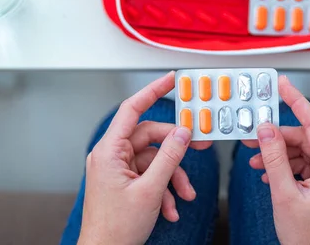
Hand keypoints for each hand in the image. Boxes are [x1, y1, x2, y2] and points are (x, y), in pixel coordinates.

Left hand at [78, 71, 211, 244]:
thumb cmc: (114, 229)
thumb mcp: (150, 191)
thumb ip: (169, 158)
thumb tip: (182, 133)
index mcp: (109, 151)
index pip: (132, 109)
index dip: (153, 91)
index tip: (171, 80)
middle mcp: (112, 156)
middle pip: (151, 138)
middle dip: (176, 151)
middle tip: (200, 148)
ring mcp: (118, 169)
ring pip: (154, 159)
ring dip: (173, 177)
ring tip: (185, 196)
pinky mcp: (125, 182)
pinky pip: (150, 175)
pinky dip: (164, 189)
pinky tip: (171, 209)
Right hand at [245, 76, 309, 244]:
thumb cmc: (307, 239)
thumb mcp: (283, 194)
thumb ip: (273, 158)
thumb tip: (266, 129)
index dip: (296, 100)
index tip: (283, 85)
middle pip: (307, 139)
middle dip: (278, 138)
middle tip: (253, 138)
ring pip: (306, 151)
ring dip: (281, 155)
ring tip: (258, 163)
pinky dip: (290, 166)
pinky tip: (272, 173)